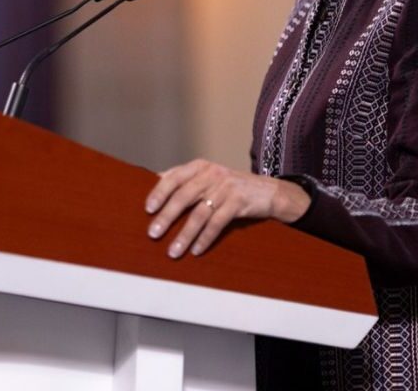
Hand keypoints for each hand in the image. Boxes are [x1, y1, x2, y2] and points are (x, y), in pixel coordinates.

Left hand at [144, 159, 310, 257]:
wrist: (269, 192)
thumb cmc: (232, 188)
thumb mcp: (209, 178)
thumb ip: (186, 180)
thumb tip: (156, 182)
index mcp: (200, 166)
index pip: (174, 176)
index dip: (159, 192)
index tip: (147, 209)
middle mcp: (212, 174)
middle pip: (184, 196)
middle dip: (167, 216)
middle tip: (153, 233)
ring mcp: (226, 188)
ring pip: (199, 213)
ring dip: (184, 235)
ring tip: (172, 251)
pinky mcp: (239, 202)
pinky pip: (217, 223)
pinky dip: (205, 238)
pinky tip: (196, 251)